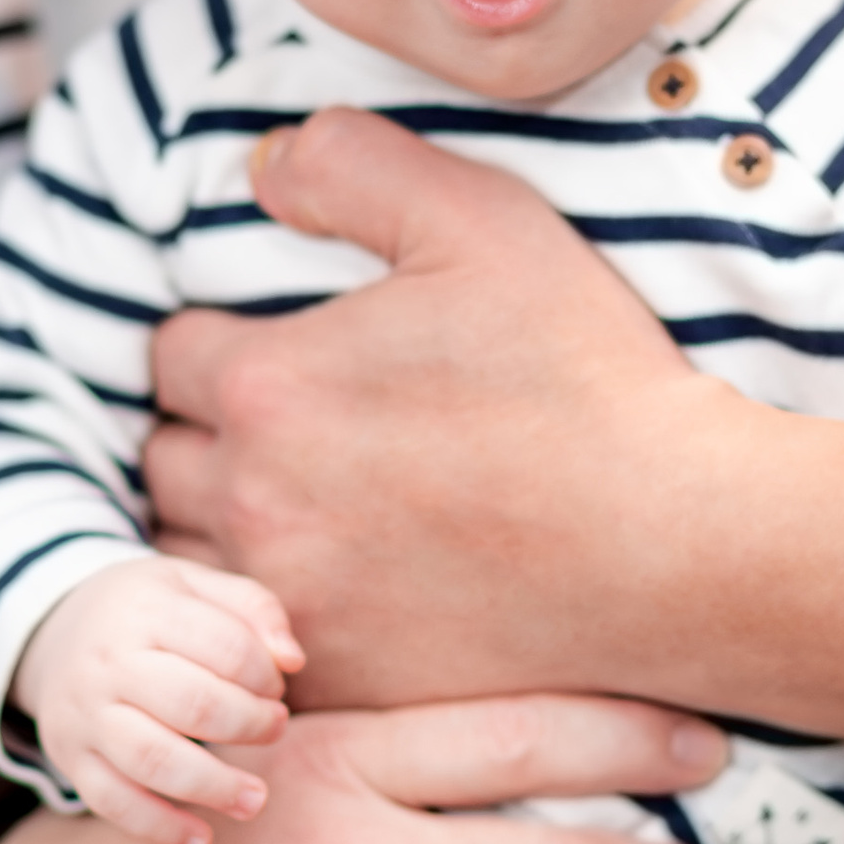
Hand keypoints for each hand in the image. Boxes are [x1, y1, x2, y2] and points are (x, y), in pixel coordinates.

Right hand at [12, 556, 302, 843]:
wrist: (53, 630)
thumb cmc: (147, 611)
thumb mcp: (194, 584)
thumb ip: (253, 608)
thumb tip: (292, 661)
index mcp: (146, 610)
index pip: (224, 646)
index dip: (265, 674)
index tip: (275, 688)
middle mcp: (108, 662)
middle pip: (193, 704)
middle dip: (250, 726)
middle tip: (275, 730)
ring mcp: (85, 714)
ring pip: (152, 760)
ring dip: (214, 788)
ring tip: (254, 799)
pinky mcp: (70, 757)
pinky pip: (112, 802)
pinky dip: (159, 828)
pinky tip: (200, 840)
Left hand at [145, 108, 719, 703]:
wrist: (678, 539)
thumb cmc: (587, 377)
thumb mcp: (482, 219)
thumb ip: (351, 165)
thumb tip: (262, 165)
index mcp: (270, 384)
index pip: (173, 352)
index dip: (221, 342)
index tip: (281, 352)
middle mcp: (254, 499)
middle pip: (164, 456)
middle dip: (210, 433)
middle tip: (290, 428)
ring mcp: (290, 601)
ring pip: (191, 555)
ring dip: (225, 526)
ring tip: (303, 506)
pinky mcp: (338, 679)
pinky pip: (248, 643)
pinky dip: (268, 611)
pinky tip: (335, 583)